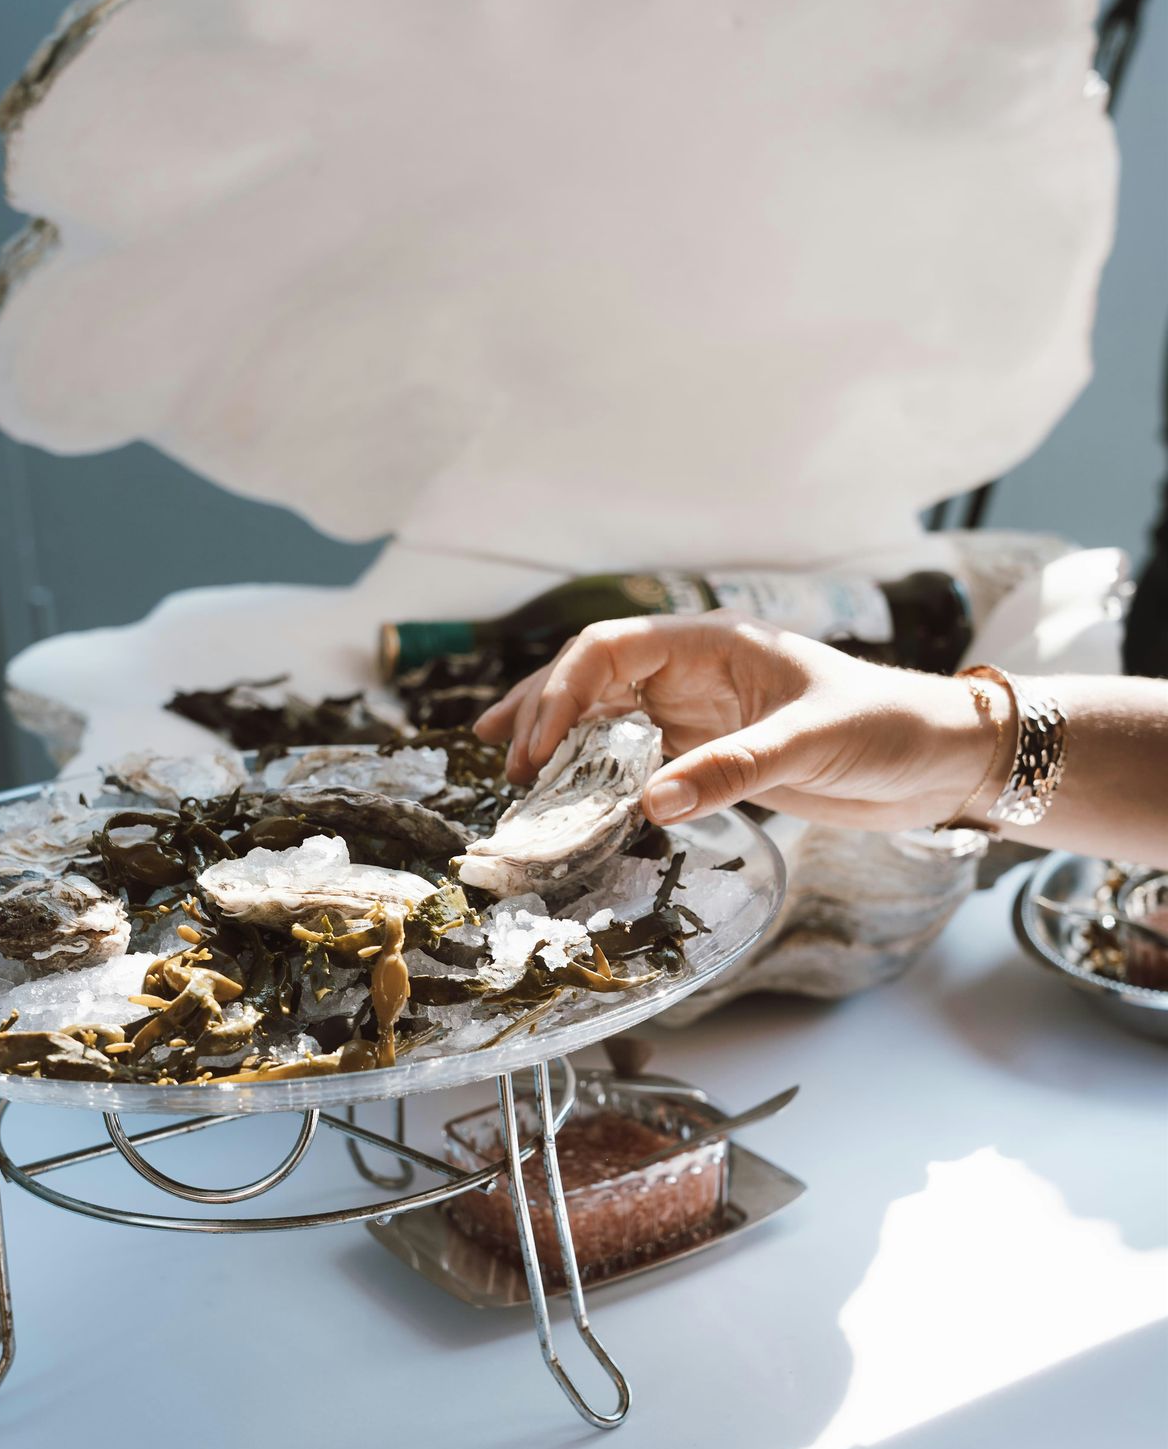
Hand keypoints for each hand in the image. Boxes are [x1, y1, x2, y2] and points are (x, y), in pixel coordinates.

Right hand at [474, 612, 1010, 830]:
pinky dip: (599, 778)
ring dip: (560, 743)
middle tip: (506, 767)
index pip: (610, 651)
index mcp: (712, 644)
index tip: (538, 748)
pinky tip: (571, 800)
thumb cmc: (889, 728)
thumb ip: (732, 771)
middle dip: (544, 714)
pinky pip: (638, 761)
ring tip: (510, 772)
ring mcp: (700, 715)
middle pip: (594, 680)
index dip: (563, 693)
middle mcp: (695, 674)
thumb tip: (648, 804)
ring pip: (608, 720)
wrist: (942, 761)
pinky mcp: (713, 756)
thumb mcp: (812, 744)